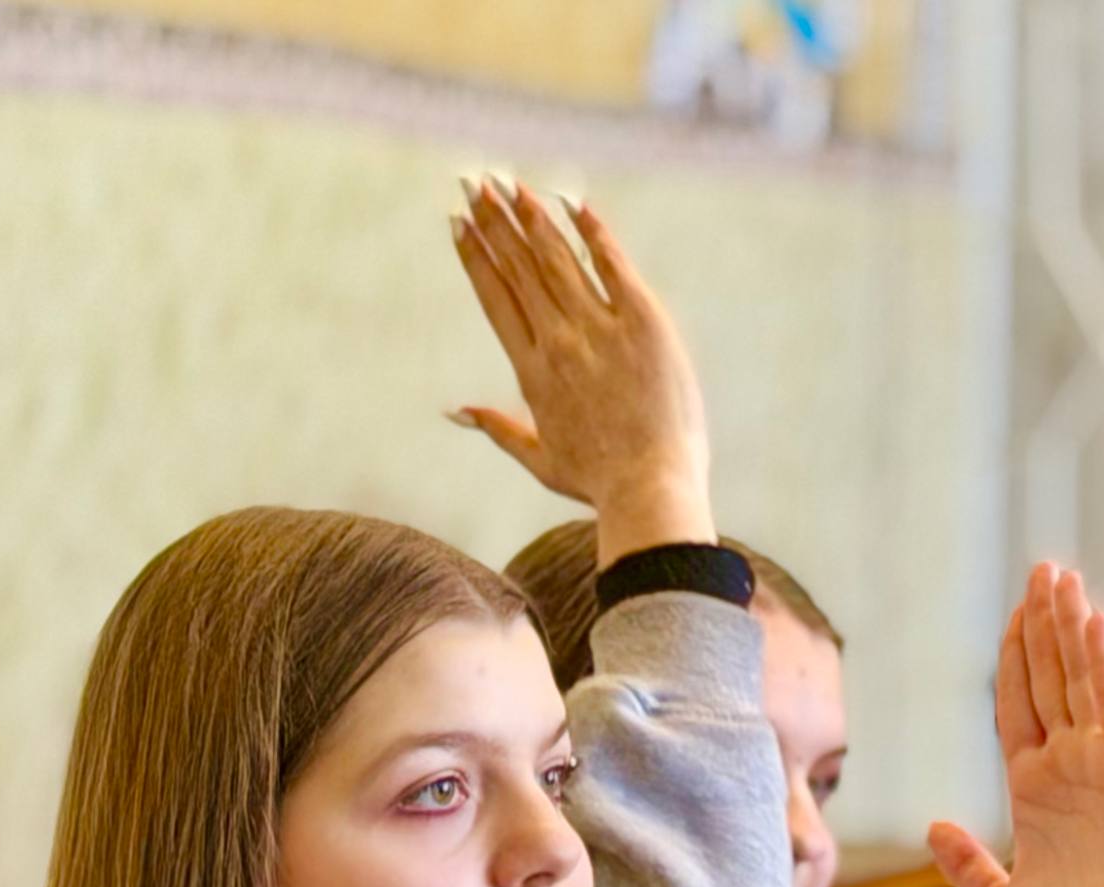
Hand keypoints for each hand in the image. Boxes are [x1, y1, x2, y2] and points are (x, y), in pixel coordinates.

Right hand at [447, 179, 712, 560]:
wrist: (650, 488)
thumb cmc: (599, 481)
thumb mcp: (539, 458)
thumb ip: (497, 428)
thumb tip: (454, 410)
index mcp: (531, 371)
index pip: (495, 298)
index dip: (475, 256)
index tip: (458, 222)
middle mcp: (558, 342)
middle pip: (519, 268)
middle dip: (494, 221)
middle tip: (474, 180)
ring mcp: (601, 330)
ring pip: (557, 259)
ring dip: (530, 217)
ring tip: (508, 183)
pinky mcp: (644, 324)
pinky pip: (613, 266)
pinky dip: (592, 232)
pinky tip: (572, 202)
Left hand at [929, 564, 1103, 886]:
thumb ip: (965, 862)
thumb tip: (934, 827)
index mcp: (1036, 790)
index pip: (1021, 705)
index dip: (1015, 657)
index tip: (1013, 612)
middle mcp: (1073, 768)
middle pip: (1053, 678)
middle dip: (1045, 623)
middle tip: (1041, 567)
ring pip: (1083, 678)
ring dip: (1072, 625)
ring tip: (1060, 574)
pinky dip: (1102, 658)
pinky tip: (1090, 615)